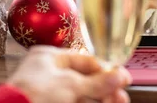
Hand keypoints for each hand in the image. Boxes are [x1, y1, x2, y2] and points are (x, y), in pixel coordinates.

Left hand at [8, 46, 130, 102]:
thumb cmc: (34, 95)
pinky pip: (74, 102)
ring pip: (81, 94)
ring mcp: (47, 91)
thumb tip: (121, 75)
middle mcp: (47, 73)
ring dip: (100, 97)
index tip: (122, 78)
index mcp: (49, 58)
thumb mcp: (71, 85)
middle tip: (121, 95)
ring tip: (118, 101)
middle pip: (84, 79)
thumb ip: (99, 81)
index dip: (105, 69)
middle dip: (105, 87)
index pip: (84, 60)